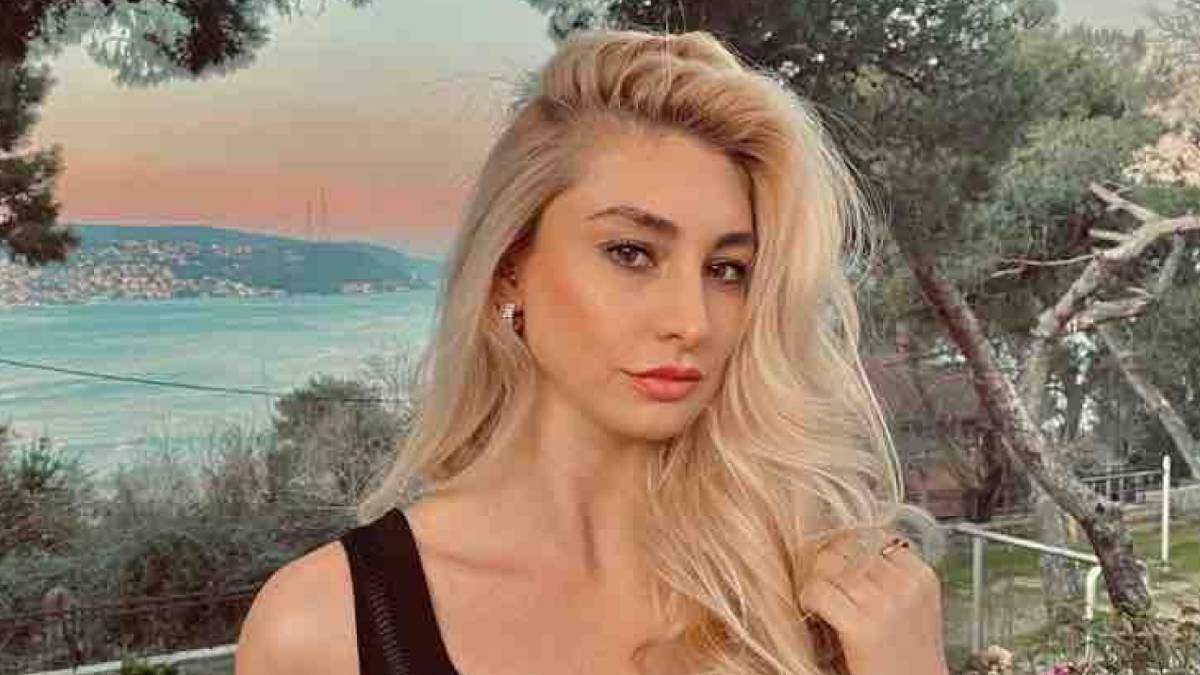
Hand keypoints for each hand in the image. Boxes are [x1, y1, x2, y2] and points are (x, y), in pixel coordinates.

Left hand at [798, 529, 948, 674]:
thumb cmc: (909, 658)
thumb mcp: (913, 608)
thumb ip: (891, 577)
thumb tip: (848, 546)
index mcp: (923, 578)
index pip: (875, 536)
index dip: (849, 546)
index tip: (839, 559)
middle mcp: (906, 586)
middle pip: (850, 547)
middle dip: (829, 558)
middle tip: (819, 573)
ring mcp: (885, 605)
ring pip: (830, 564)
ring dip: (815, 576)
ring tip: (815, 592)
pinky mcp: (862, 628)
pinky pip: (819, 590)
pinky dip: (808, 596)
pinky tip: (812, 608)